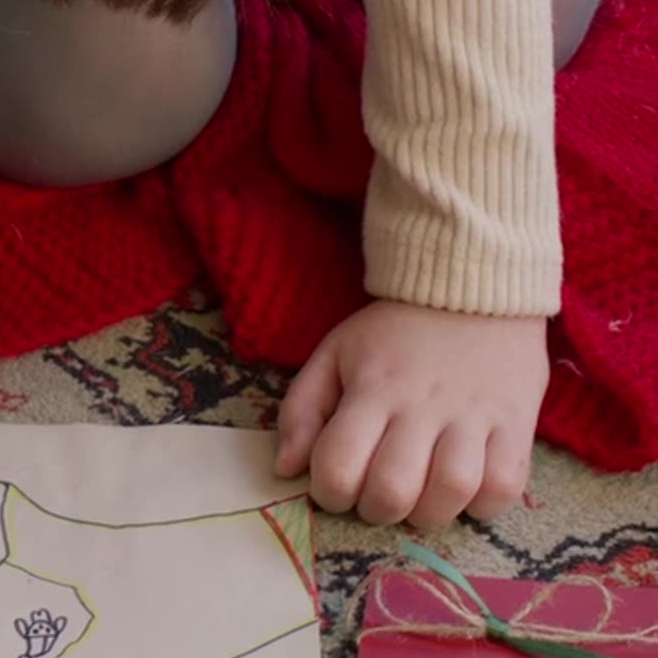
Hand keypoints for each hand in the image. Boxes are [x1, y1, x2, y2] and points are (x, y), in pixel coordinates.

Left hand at [274, 300, 547, 528]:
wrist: (473, 290)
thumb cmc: (394, 333)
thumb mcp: (334, 353)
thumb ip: (301, 410)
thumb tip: (285, 469)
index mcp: (371, 388)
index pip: (338, 466)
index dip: (329, 493)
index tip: (337, 485)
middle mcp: (422, 405)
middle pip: (393, 491)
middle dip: (376, 510)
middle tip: (378, 496)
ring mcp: (474, 416)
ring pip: (452, 492)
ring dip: (429, 514)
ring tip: (421, 499)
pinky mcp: (517, 423)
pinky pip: (506, 487)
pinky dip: (484, 504)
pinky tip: (466, 491)